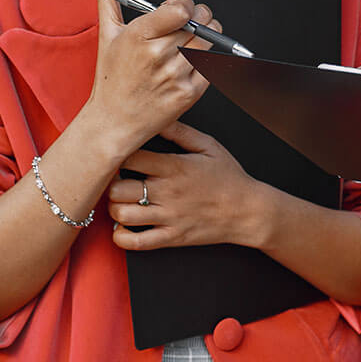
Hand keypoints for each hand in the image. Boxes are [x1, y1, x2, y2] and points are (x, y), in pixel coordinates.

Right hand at [85, 0, 218, 159]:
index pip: (182, 7)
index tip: (182, 8)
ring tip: (194, 41)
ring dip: (208, 37)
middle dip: (200, 18)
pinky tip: (194, 62)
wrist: (113, 122)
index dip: (186, 4)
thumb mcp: (107, 36)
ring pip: (211, 42)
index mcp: (139, 35)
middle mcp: (158, 54)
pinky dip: (209, 61)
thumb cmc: (111, 80)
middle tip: (192, 22)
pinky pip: (214, 66)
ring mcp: (175, 75)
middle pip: (200, 22)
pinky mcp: (189, 93)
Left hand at [107, 122, 265, 250]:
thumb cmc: (228, 176)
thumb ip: (180, 132)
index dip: (119, 155)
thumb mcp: (209, 146)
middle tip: (118, 180)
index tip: (121, 155)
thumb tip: (157, 119)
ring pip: (122, 215)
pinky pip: (135, 242)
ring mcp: (168, 217)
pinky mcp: (171, 238)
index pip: (130, 158)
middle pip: (118, 188)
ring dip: (115, 208)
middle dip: (113, 183)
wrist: (247, 210)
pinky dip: (121, 237)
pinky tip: (123, 227)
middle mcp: (168, 192)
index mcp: (175, 167)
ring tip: (121, 201)